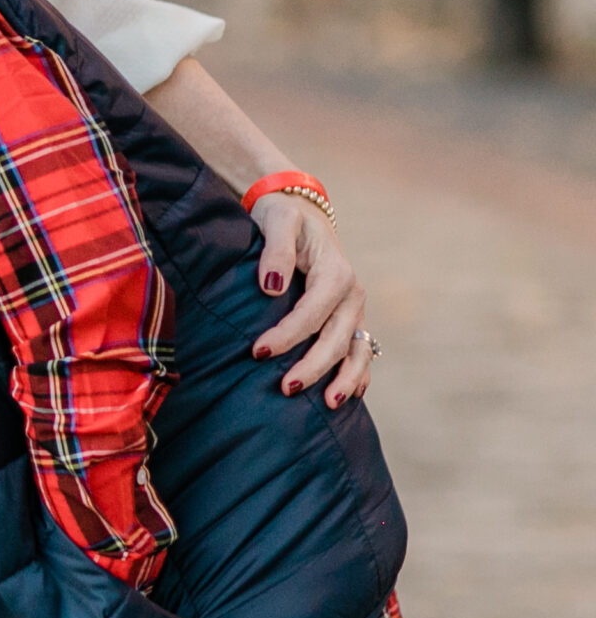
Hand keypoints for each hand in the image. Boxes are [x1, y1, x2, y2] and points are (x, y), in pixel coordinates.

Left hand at [250, 192, 370, 407]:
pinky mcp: (350, 318)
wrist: (300, 212)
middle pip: (336, 339)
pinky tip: (349, 396)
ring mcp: (354, 309)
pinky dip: (359, 374)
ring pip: (357, 351)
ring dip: (345, 379)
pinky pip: (360, 351)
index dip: (287, 335)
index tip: (258, 351)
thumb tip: (271, 287)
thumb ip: (275, 250)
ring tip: (330, 405)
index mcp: (336, 273)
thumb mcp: (278, 220)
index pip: (312, 313)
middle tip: (286, 389)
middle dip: (314, 367)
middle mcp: (352, 294)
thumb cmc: (284, 217)